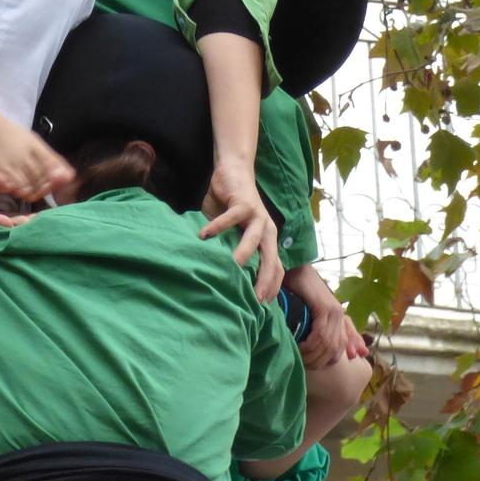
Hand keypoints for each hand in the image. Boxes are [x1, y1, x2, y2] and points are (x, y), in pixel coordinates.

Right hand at [200, 160, 281, 300]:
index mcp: (267, 241)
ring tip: (232, 270)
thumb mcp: (233, 235)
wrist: (234, 173)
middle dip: (265, 280)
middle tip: (255, 300)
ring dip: (244, 255)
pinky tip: (203, 237)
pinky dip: (217, 227)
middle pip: (271, 260)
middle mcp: (267, 231)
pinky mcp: (243, 203)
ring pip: (254, 240)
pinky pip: (231, 218)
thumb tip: (220, 279)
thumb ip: (230, 252)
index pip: (276, 269)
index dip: (272, 288)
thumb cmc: (231, 208)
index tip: (261, 307)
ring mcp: (257, 217)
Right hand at [285, 262, 366, 366]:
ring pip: (328, 343)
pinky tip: (301, 346)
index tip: (334, 362)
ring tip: (300, 356)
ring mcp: (334, 311)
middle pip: (336, 347)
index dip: (342, 352)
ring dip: (314, 354)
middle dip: (320, 360)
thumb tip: (318, 343)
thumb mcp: (309, 311)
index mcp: (338, 315)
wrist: (295, 268)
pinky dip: (311, 344)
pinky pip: (321, 334)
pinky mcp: (325, 308)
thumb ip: (318, 327)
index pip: (347, 338)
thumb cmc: (297, 289)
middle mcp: (339, 314)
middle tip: (305, 364)